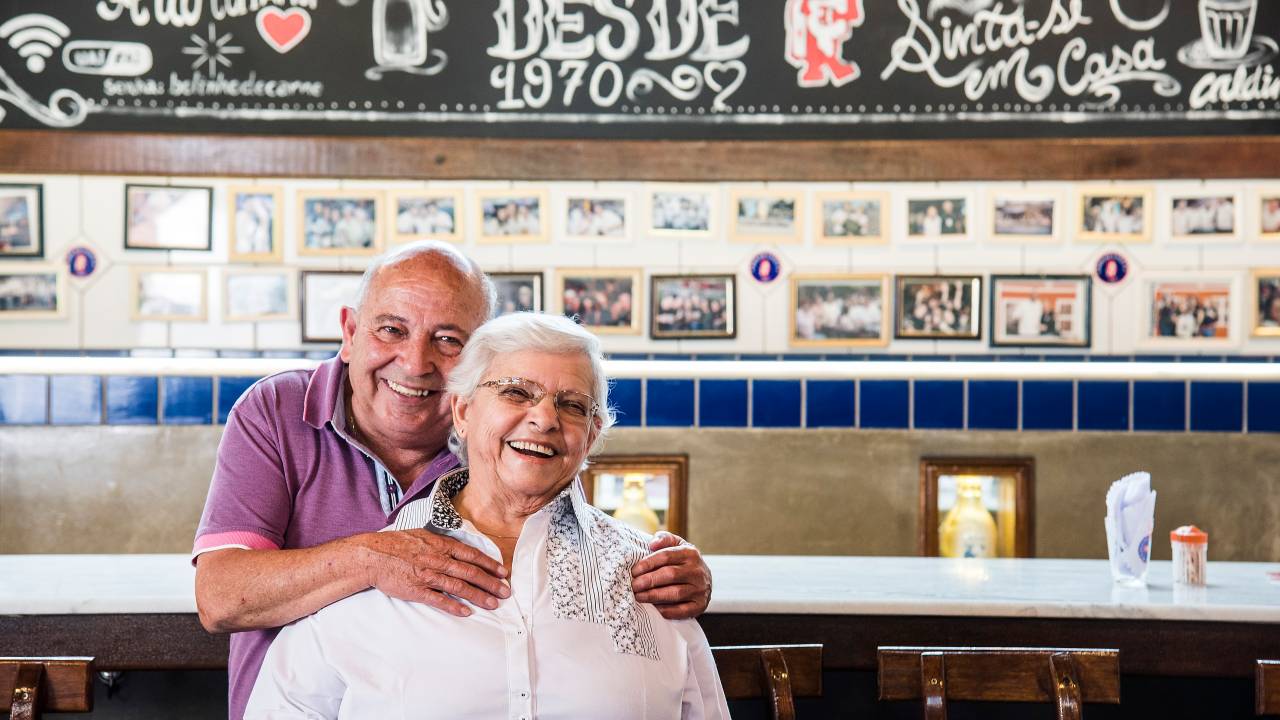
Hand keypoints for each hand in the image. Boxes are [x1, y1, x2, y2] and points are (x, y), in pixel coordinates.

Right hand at [359, 529, 510, 616]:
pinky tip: (466, 612)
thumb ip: (440, 543)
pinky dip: (454, 606)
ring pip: (459, 586)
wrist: (372, 555)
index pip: (471, 554)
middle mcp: (438, 559)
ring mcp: (428, 575)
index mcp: (440, 545)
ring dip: (478, 596)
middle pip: (470, 572)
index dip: (489, 564)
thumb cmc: (395, 544)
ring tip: (493, 604)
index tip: (503, 572)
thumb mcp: (422, 535)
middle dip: (491, 582)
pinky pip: (439, 600)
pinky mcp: (416, 590)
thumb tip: (456, 548)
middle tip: (506, 591)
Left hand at [630, 532, 711, 619]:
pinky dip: (666, 610)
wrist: (704, 580)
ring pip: (675, 593)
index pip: (666, 556)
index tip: (634, 571)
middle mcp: (697, 571)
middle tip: (634, 585)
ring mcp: (700, 589)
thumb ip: (664, 539)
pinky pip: (682, 610)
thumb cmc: (682, 562)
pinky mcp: (700, 605)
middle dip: (649, 580)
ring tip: (639, 596)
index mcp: (690, 553)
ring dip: (654, 596)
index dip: (648, 563)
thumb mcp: (676, 545)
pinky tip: (654, 608)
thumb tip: (652, 544)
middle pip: (670, 575)